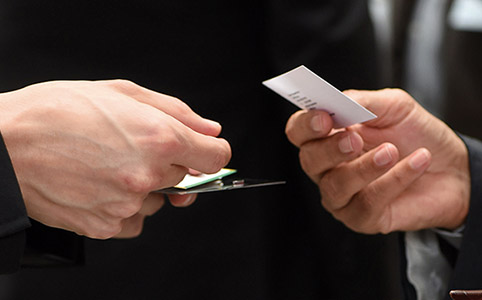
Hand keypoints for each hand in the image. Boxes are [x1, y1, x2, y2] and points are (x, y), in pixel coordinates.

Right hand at [0, 80, 230, 238]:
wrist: (5, 143)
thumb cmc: (56, 111)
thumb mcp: (122, 92)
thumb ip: (177, 111)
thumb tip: (210, 130)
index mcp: (159, 137)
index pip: (216, 156)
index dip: (210, 151)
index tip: (201, 150)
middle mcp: (148, 174)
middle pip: (185, 176)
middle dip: (167, 162)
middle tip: (132, 146)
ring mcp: (127, 204)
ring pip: (158, 199)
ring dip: (144, 185)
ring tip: (107, 163)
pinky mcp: (106, 226)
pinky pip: (134, 220)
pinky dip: (124, 207)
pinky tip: (99, 185)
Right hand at [285, 88, 469, 233]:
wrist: (452, 168)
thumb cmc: (415, 136)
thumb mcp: (394, 106)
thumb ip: (364, 102)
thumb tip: (338, 101)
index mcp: (328, 136)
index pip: (298, 131)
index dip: (305, 125)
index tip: (325, 118)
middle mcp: (328, 168)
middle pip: (309, 160)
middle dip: (330, 149)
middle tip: (355, 139)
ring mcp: (342, 195)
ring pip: (335, 186)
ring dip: (363, 168)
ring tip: (391, 151)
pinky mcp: (362, 218)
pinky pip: (367, 203)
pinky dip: (393, 180)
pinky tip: (416, 162)